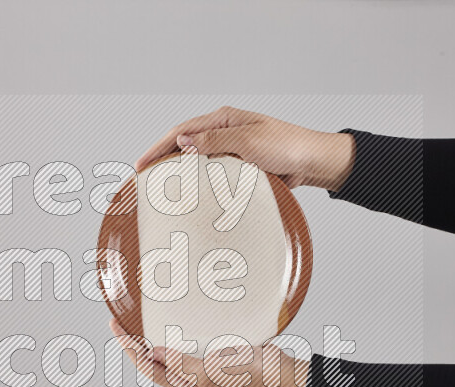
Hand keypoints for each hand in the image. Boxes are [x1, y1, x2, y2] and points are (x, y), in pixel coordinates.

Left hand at [109, 319, 306, 386]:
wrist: (279, 374)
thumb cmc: (247, 376)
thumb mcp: (209, 371)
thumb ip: (181, 363)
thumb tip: (155, 353)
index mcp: (184, 385)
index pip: (147, 366)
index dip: (129, 347)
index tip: (116, 326)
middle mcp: (189, 378)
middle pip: (154, 360)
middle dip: (136, 342)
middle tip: (122, 320)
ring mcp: (202, 366)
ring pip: (169, 352)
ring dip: (154, 337)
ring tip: (140, 320)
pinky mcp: (215, 354)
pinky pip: (188, 343)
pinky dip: (176, 331)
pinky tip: (174, 320)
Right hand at [135, 106, 355, 190]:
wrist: (313, 163)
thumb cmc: (287, 146)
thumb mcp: (248, 141)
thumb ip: (214, 141)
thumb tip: (183, 142)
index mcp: (223, 120)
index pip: (181, 132)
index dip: (158, 148)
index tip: (141, 165)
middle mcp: (224, 133)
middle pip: (185, 147)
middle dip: (163, 161)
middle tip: (145, 181)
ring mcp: (230, 151)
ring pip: (198, 163)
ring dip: (182, 175)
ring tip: (163, 191)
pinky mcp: (239, 168)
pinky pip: (214, 176)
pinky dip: (201, 185)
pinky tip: (193, 197)